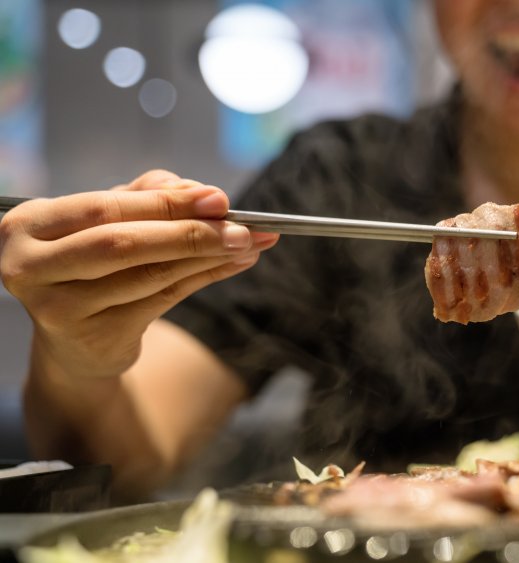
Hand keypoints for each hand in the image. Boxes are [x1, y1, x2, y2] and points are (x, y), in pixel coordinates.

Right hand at [0, 170, 278, 378]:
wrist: (75, 339)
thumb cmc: (93, 261)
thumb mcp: (111, 220)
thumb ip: (149, 195)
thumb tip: (200, 191)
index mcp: (28, 226)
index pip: (104, 209)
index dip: (165, 203)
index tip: (218, 198)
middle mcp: (31, 268)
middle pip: (123, 245)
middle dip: (190, 233)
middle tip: (242, 228)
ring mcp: (59, 310)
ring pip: (150, 276)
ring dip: (208, 257)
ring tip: (249, 244)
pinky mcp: (93, 338)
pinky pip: (163, 301)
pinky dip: (205, 278)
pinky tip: (235, 264)